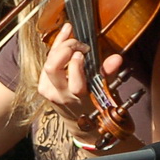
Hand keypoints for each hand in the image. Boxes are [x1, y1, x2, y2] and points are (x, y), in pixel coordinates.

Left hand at [36, 23, 127, 143]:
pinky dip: (53, 49)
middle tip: (78, 44)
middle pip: (53, 68)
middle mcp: (61, 95)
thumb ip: (108, 73)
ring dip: (58, 46)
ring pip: (47, 63)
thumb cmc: (95, 104)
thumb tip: (116, 58)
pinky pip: (45, 64)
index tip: (85, 51)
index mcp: (79, 98)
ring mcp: (49, 92)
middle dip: (65, 49)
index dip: (77, 63)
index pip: (74, 81)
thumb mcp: (105, 91)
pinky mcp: (43, 87)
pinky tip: (63, 38)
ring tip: (70, 36)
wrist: (79, 123)